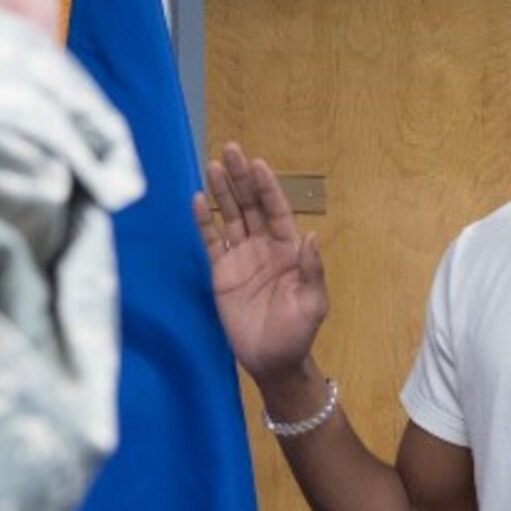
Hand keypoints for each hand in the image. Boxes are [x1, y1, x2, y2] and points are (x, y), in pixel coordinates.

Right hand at [195, 143, 329, 381]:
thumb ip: (311, 270)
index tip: (257, 164)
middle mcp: (263, 246)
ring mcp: (240, 257)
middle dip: (240, 178)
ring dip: (222, 191)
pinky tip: (197, 200)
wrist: (271, 361)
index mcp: (288, 250)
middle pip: (250, 205)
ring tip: (213, 165)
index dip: (267, 188)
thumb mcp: (313, 303)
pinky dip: (204, 221)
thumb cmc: (297, 332)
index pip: (276, 210)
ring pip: (229, 217)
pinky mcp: (221, 272)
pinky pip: (211, 241)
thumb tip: (310, 236)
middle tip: (230, 150)